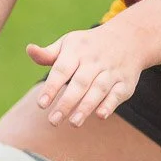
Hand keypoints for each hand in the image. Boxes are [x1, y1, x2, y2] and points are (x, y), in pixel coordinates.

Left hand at [27, 22, 146, 126]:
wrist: (130, 37)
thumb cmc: (88, 46)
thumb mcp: (68, 44)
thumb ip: (48, 54)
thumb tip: (30, 50)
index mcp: (77, 51)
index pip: (62, 70)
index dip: (51, 87)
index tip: (41, 105)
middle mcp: (95, 61)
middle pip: (80, 83)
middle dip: (67, 103)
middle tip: (53, 121)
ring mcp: (112, 71)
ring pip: (99, 89)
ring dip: (87, 107)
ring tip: (73, 123)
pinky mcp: (125, 82)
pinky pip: (118, 93)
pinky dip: (110, 104)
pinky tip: (100, 116)